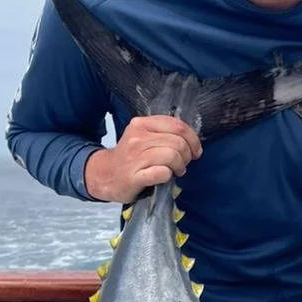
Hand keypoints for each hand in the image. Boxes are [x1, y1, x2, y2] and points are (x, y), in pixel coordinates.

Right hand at [83, 116, 202, 202]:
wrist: (105, 175)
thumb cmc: (130, 157)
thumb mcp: (143, 137)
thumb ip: (163, 133)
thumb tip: (191, 140)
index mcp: (142, 124)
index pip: (177, 125)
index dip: (192, 138)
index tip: (195, 150)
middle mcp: (137, 137)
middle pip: (177, 142)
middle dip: (187, 155)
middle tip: (184, 163)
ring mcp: (135, 157)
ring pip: (172, 156)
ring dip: (180, 166)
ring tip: (176, 171)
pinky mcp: (134, 176)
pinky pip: (162, 172)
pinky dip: (168, 176)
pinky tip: (165, 177)